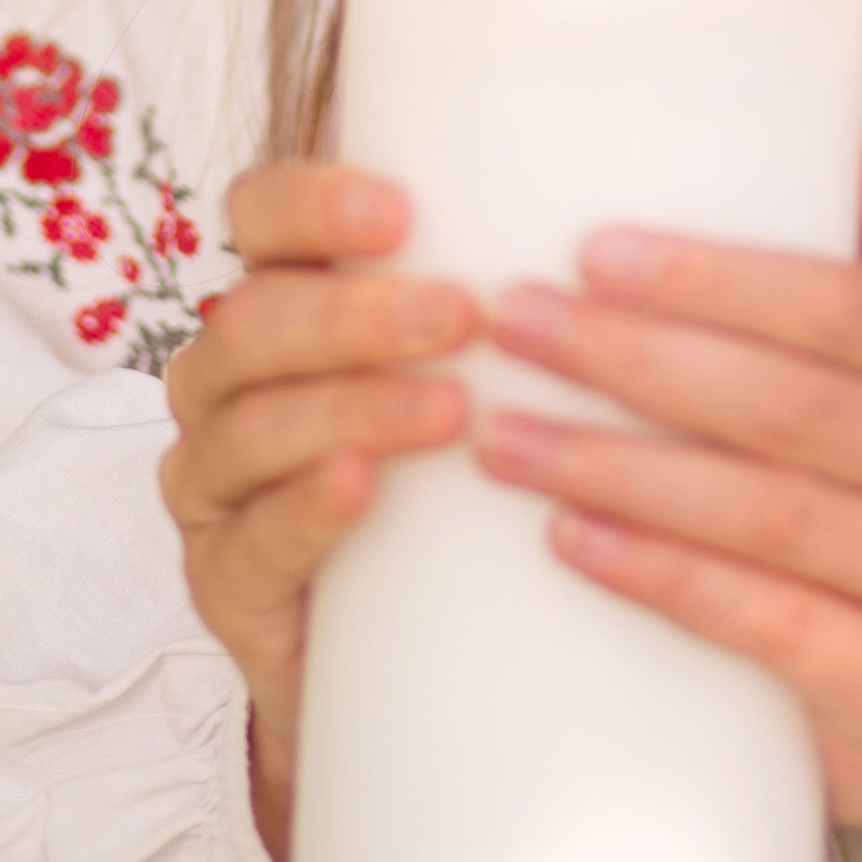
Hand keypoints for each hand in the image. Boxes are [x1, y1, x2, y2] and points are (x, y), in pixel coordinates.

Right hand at [160, 161, 474, 861]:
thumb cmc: (458, 475)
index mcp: (280, 296)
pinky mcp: (226, 584)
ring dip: (351, 405)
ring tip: (450, 409)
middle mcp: (228, 379)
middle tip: (462, 316)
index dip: (314, 203)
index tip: (405, 209)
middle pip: (253, 320)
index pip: (261, 216)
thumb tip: (646, 225)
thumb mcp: (484, 367)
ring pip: (251, 424)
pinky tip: (360, 486)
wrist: (407, 658)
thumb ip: (522, 294)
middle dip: (355, 312)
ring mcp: (215, 483)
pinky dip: (304, 506)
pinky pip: (249, 539)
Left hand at [475, 88, 861, 861]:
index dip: (719, 278)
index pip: (847, 303)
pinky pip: (768, 625)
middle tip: (508, 324)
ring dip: (619, 469)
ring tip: (501, 435)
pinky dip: (661, 578)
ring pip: (767, 515)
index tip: (589, 249)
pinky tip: (569, 541)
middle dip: (634, 361)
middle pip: (790, 406)